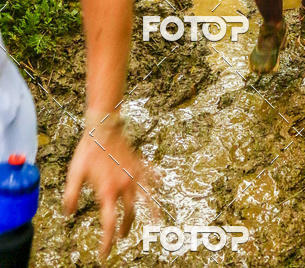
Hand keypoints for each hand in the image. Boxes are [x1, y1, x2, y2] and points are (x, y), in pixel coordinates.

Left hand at [63, 128, 157, 259]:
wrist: (104, 127)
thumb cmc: (88, 149)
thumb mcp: (74, 174)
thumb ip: (71, 196)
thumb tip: (68, 213)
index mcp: (107, 191)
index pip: (109, 223)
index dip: (107, 241)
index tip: (104, 253)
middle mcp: (123, 186)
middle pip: (128, 214)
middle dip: (124, 228)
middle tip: (120, 237)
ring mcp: (133, 175)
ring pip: (144, 199)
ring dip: (147, 212)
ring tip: (155, 221)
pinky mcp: (138, 165)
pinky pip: (150, 178)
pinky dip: (156, 186)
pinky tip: (160, 189)